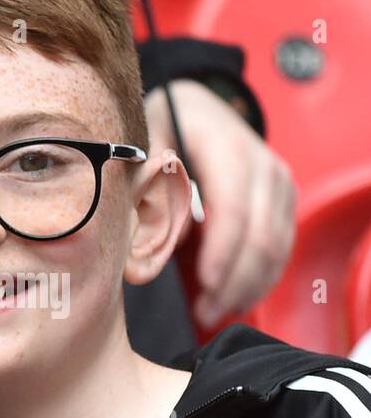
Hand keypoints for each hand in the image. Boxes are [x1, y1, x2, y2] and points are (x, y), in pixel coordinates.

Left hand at [144, 79, 295, 327]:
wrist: (195, 103)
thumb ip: (140, 191)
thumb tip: (136, 257)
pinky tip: (234, 297)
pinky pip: (281, 246)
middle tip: (204, 315)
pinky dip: (260, 276)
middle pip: (261, 236)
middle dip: (234, 282)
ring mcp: (278, 183)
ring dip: (249, 286)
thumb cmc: (161, 124)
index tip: (205, 287)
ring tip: (215, 313)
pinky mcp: (282, 200)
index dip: (222, 252)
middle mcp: (263, 165)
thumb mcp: (140, 143)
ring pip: (277, 247)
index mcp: (225, 147)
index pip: (233, 208)